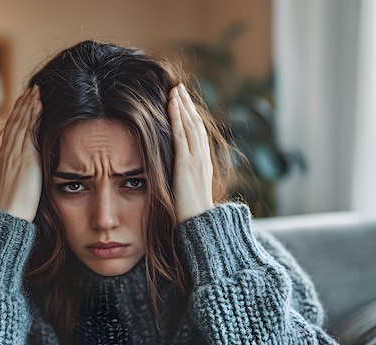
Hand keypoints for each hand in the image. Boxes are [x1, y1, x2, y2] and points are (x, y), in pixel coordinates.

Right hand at [0, 85, 41, 221]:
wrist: (8, 216)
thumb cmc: (13, 209)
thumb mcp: (15, 188)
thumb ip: (21, 177)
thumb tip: (27, 176)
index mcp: (5, 160)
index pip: (12, 133)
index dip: (17, 117)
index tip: (23, 105)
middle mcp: (8, 154)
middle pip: (15, 123)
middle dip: (22, 105)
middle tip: (30, 90)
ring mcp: (15, 154)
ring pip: (21, 123)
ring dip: (28, 105)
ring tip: (36, 91)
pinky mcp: (25, 157)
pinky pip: (28, 131)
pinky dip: (32, 115)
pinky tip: (38, 105)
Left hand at [168, 84, 213, 221]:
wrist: (200, 225)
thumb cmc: (192, 214)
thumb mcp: (188, 191)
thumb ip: (184, 178)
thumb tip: (176, 175)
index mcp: (203, 163)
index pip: (198, 133)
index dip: (191, 116)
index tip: (183, 102)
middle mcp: (202, 158)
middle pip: (196, 124)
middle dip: (187, 105)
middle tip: (179, 87)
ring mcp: (196, 160)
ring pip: (190, 125)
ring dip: (182, 105)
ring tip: (175, 89)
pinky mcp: (186, 164)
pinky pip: (182, 136)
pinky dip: (178, 118)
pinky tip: (172, 104)